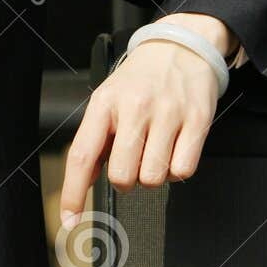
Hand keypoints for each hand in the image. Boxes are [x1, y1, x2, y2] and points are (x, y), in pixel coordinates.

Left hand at [58, 13, 236, 230]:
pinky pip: (184, 170)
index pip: (82, 155)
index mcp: (105, 103)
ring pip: (154, 178)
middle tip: (132, 160)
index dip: (72, 193)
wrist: (180, 46)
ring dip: (153, 175)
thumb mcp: (108, 100)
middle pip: (122, 176)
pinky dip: (178, 170)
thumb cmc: (140, 79)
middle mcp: (135, 107)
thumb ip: (96, 140)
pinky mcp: (197, 120)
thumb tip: (82, 182)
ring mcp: (168, 113)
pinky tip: (175, 149)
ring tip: (155, 149)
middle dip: (126, 180)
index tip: (70, 220)